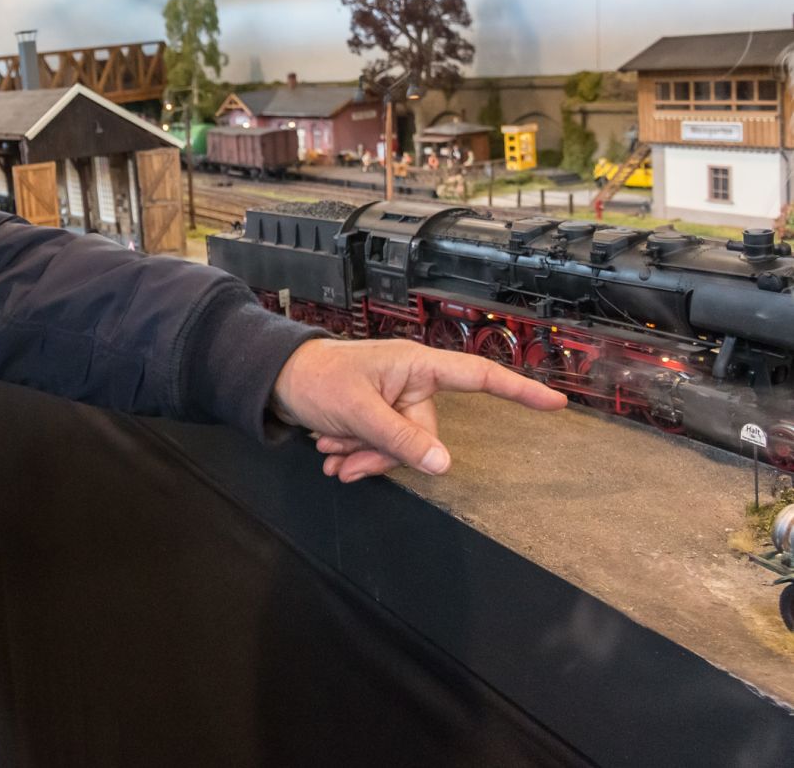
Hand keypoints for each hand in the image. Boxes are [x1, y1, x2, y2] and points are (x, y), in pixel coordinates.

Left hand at [271, 338, 566, 482]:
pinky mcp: (378, 416)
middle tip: (340, 455)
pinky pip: (382, 448)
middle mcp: (411, 382)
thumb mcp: (357, 412)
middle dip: (382, 453)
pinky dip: (357, 456)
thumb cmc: (317, 380)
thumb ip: (400, 439)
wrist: (276, 381)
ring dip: (364, 456)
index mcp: (416, 366)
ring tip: (327, 452)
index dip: (517, 390)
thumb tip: (444, 464)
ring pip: (400, 448)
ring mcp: (395, 401)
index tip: (555, 403)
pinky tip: (329, 454)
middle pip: (425, 433)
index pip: (477, 376)